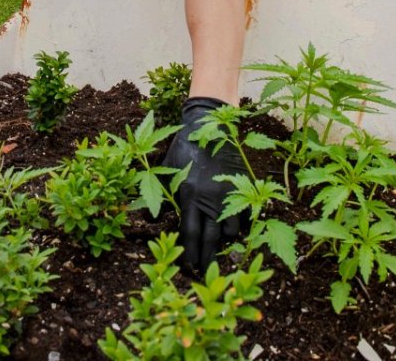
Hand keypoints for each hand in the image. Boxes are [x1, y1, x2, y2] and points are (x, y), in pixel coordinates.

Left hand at [161, 97, 245, 272]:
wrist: (210, 124)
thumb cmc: (185, 146)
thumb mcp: (168, 168)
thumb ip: (164, 194)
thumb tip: (154, 219)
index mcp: (189, 193)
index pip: (190, 233)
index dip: (190, 253)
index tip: (189, 267)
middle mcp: (210, 197)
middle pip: (210, 239)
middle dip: (206, 258)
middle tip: (203, 272)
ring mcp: (228, 193)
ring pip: (229, 231)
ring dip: (222, 245)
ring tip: (216, 253)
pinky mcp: (241, 187)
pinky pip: (242, 217)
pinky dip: (237, 229)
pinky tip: (230, 235)